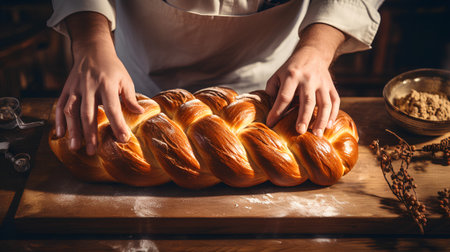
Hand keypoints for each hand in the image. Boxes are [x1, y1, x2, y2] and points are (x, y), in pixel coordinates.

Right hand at [55, 12, 142, 154]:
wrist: (93, 50)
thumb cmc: (112, 67)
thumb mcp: (125, 80)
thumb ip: (130, 98)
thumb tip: (139, 113)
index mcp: (107, 84)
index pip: (113, 108)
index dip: (118, 124)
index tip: (123, 138)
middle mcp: (89, 86)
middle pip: (88, 113)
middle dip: (90, 133)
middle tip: (92, 151)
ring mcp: (75, 88)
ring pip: (71, 111)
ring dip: (72, 130)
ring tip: (75, 147)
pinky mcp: (66, 89)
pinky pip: (59, 106)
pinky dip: (59, 120)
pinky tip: (61, 134)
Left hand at [265, 24, 345, 136]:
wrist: (313, 53)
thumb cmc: (291, 69)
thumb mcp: (277, 75)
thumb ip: (272, 91)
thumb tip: (270, 111)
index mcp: (292, 75)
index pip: (284, 96)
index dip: (277, 111)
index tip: (271, 123)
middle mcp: (308, 79)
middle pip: (307, 100)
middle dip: (303, 117)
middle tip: (300, 131)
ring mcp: (322, 83)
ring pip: (324, 102)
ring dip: (321, 119)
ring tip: (317, 134)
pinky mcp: (331, 86)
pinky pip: (335, 101)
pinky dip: (333, 114)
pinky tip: (328, 126)